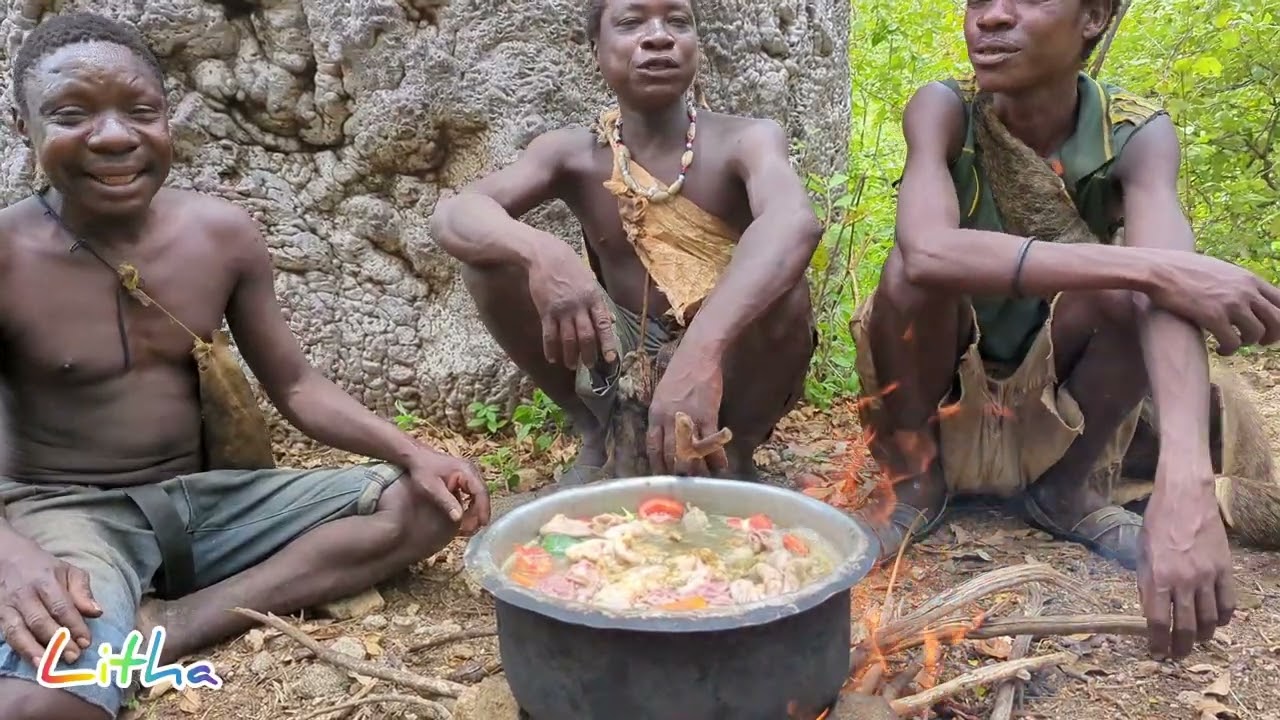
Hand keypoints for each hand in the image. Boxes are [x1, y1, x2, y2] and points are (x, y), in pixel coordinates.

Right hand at [0, 531, 100, 665]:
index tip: (86, 642)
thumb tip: (96, 612)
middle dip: (58, 642)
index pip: (61, 606)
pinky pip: (7, 635)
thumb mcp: (67, 571)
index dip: (74, 626)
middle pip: (40, 621)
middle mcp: (25, 594)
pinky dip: (20, 649)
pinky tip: (33, 661)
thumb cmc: (42, 567)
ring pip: (19, 631)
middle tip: (73, 657)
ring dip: (35, 650)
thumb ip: (82, 591)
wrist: (4, 555)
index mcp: (46, 581)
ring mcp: (7, 606)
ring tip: (49, 667)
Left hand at [406, 450, 490, 533]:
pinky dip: (470, 506)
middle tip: (472, 530)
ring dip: (475, 511)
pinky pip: (473, 494)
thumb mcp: (433, 488)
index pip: (481, 492)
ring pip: (479, 496)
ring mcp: (469, 474)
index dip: (483, 509)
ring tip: (468, 527)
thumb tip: (459, 518)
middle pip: (482, 495)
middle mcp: (472, 471)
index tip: (482, 524)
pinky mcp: (465, 479)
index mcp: (467, 471)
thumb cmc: (423, 470)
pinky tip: (464, 517)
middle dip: (479, 513)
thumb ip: (446, 502)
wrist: (416, 457)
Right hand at [527, 248, 619, 368]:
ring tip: (572, 365)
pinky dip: (551, 348)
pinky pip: (549, 334)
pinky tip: (553, 358)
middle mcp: (579, 306)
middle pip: (586, 336)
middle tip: (591, 366)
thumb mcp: (589, 280)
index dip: (607, 343)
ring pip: (568, 339)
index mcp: (593, 297)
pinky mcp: (546, 311)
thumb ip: (599, 303)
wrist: (544, 254)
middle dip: (589, 354)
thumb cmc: (569, 266)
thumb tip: (611, 321)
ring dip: (571, 355)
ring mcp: (562, 309)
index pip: (603, 325)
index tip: (610, 359)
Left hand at [646, 349, 726, 475]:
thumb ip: (663, 416)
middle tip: (686, 485)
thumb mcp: (663, 395)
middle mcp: (668, 420)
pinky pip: (710, 443)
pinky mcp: (707, 415)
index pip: (653, 447)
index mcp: (655, 414)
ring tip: (704, 480)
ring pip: (690, 453)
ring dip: (698, 470)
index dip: (658, 465)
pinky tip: (721, 466)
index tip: (664, 477)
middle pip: (671, 455)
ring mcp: (688, 418)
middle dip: (678, 473)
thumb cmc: (681, 372)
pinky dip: (716, 457)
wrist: (698, 354)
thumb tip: (667, 437)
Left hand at [1137, 468, 1235, 659]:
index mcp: (1159, 577)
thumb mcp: (1141, 554)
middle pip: (1186, 626)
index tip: (1157, 652)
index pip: (1159, 621)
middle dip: (1181, 646)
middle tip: (1177, 655)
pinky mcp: (1225, 570)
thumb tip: (1150, 611)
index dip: (1158, 642)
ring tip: (1197, 641)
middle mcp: (1185, 581)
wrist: (1185, 498)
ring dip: (1204, 636)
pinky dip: (1224, 618)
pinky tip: (1218, 623)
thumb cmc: (1157, 523)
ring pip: (1210, 619)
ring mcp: (1208, 576)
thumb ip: (1146, 584)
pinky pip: (1228, 602)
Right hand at [1146, 251, 1279, 353]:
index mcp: (1249, 279)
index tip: (1269, 327)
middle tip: (1258, 341)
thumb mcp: (1218, 270)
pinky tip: (1219, 350)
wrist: (1159, 270)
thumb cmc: (1182, 269)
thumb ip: (1235, 282)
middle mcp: (1246, 291)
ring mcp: (1231, 304)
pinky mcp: (1214, 317)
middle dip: (1271, 335)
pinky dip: (1229, 350)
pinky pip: (1233, 342)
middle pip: (1278, 320)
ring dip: (1247, 343)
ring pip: (1257, 334)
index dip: (1279, 318)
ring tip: (1232, 343)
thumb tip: (1242, 294)